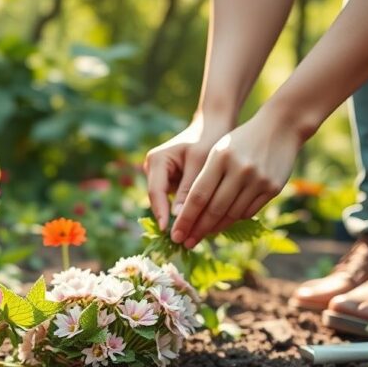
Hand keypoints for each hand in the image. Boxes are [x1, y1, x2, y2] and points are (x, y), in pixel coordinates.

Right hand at [143, 113, 231, 230]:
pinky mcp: (170, 182)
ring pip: (167, 203)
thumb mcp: (200, 163)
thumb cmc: (209, 139)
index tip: (170, 231)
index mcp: (157, 160)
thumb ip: (189, 190)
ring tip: (193, 236)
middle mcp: (153, 168)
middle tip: (184, 240)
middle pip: (160, 200)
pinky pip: (175, 200)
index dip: (162, 213)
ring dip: (180, 217)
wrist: (214, 126)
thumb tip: (179, 218)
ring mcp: (160, 176)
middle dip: (172, 219)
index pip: (156, 192)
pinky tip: (199, 225)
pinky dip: (186, 210)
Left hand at [170, 108, 305, 247]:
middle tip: (185, 243)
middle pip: (214, 209)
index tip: (175, 234)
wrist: (281, 127)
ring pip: (232, 214)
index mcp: (220, 157)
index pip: (198, 196)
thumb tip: (190, 213)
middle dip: (197, 229)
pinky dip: (234, 220)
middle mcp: (239, 170)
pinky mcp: (273, 188)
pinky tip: (223, 224)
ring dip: (215, 228)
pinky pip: (249, 212)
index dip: (185, 219)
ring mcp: (258, 180)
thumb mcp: (219, 150)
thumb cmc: (241, 139)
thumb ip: (205, 177)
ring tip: (202, 236)